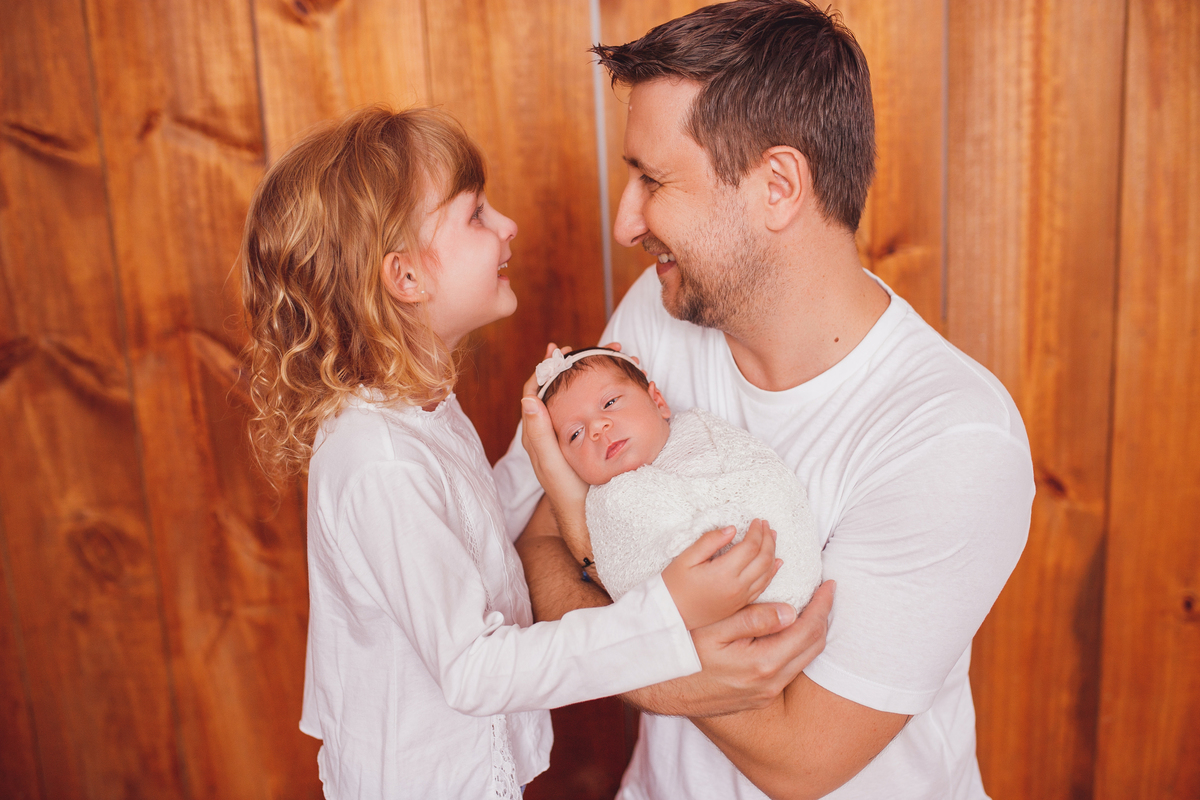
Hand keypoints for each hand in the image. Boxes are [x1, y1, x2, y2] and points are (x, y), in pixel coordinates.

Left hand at [522, 343, 590, 558]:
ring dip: (589, 378)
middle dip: (573, 366)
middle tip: (597, 350)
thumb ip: (540, 433)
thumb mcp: (553, 462)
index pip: (535, 390)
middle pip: (556, 389)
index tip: (562, 350)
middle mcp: (550, 432)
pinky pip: (588, 411)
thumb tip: (529, 398)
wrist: (587, 519)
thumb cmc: (568, 492)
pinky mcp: (584, 443)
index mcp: (537, 433)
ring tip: (611, 362)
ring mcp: (568, 437)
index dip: (545, 368)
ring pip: (574, 398)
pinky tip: (617, 390)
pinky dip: (600, 395)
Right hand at [625, 580, 834, 716]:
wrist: (666, 691)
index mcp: (762, 663)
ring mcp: (767, 694)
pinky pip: (792, 669)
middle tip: (827, 593)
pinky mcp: (761, 698)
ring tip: (814, 608)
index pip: (807, 630)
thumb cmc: (686, 653)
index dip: (822, 605)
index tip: (830, 585)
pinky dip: (800, 647)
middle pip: (813, 647)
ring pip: (805, 660)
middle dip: (824, 617)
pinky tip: (792, 631)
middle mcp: (771, 683)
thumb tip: (791, 610)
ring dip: (813, 632)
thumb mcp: (716, 629)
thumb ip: (754, 619)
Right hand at [662, 520, 780, 629]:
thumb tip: (732, 529)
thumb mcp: (686, 558)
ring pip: (767, 573)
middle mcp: (737, 587)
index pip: (750, 547)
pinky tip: (776, 563)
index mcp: (723, 573)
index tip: (757, 520)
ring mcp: (741, 598)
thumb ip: (709, 541)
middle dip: (768, 539)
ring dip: (772, 553)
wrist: (670, 615)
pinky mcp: (740, 605)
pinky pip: (763, 587)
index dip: (756, 531)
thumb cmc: (674, 585)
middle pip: (764, 559)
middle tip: (766, 524)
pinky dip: (772, 572)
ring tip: (772, 537)